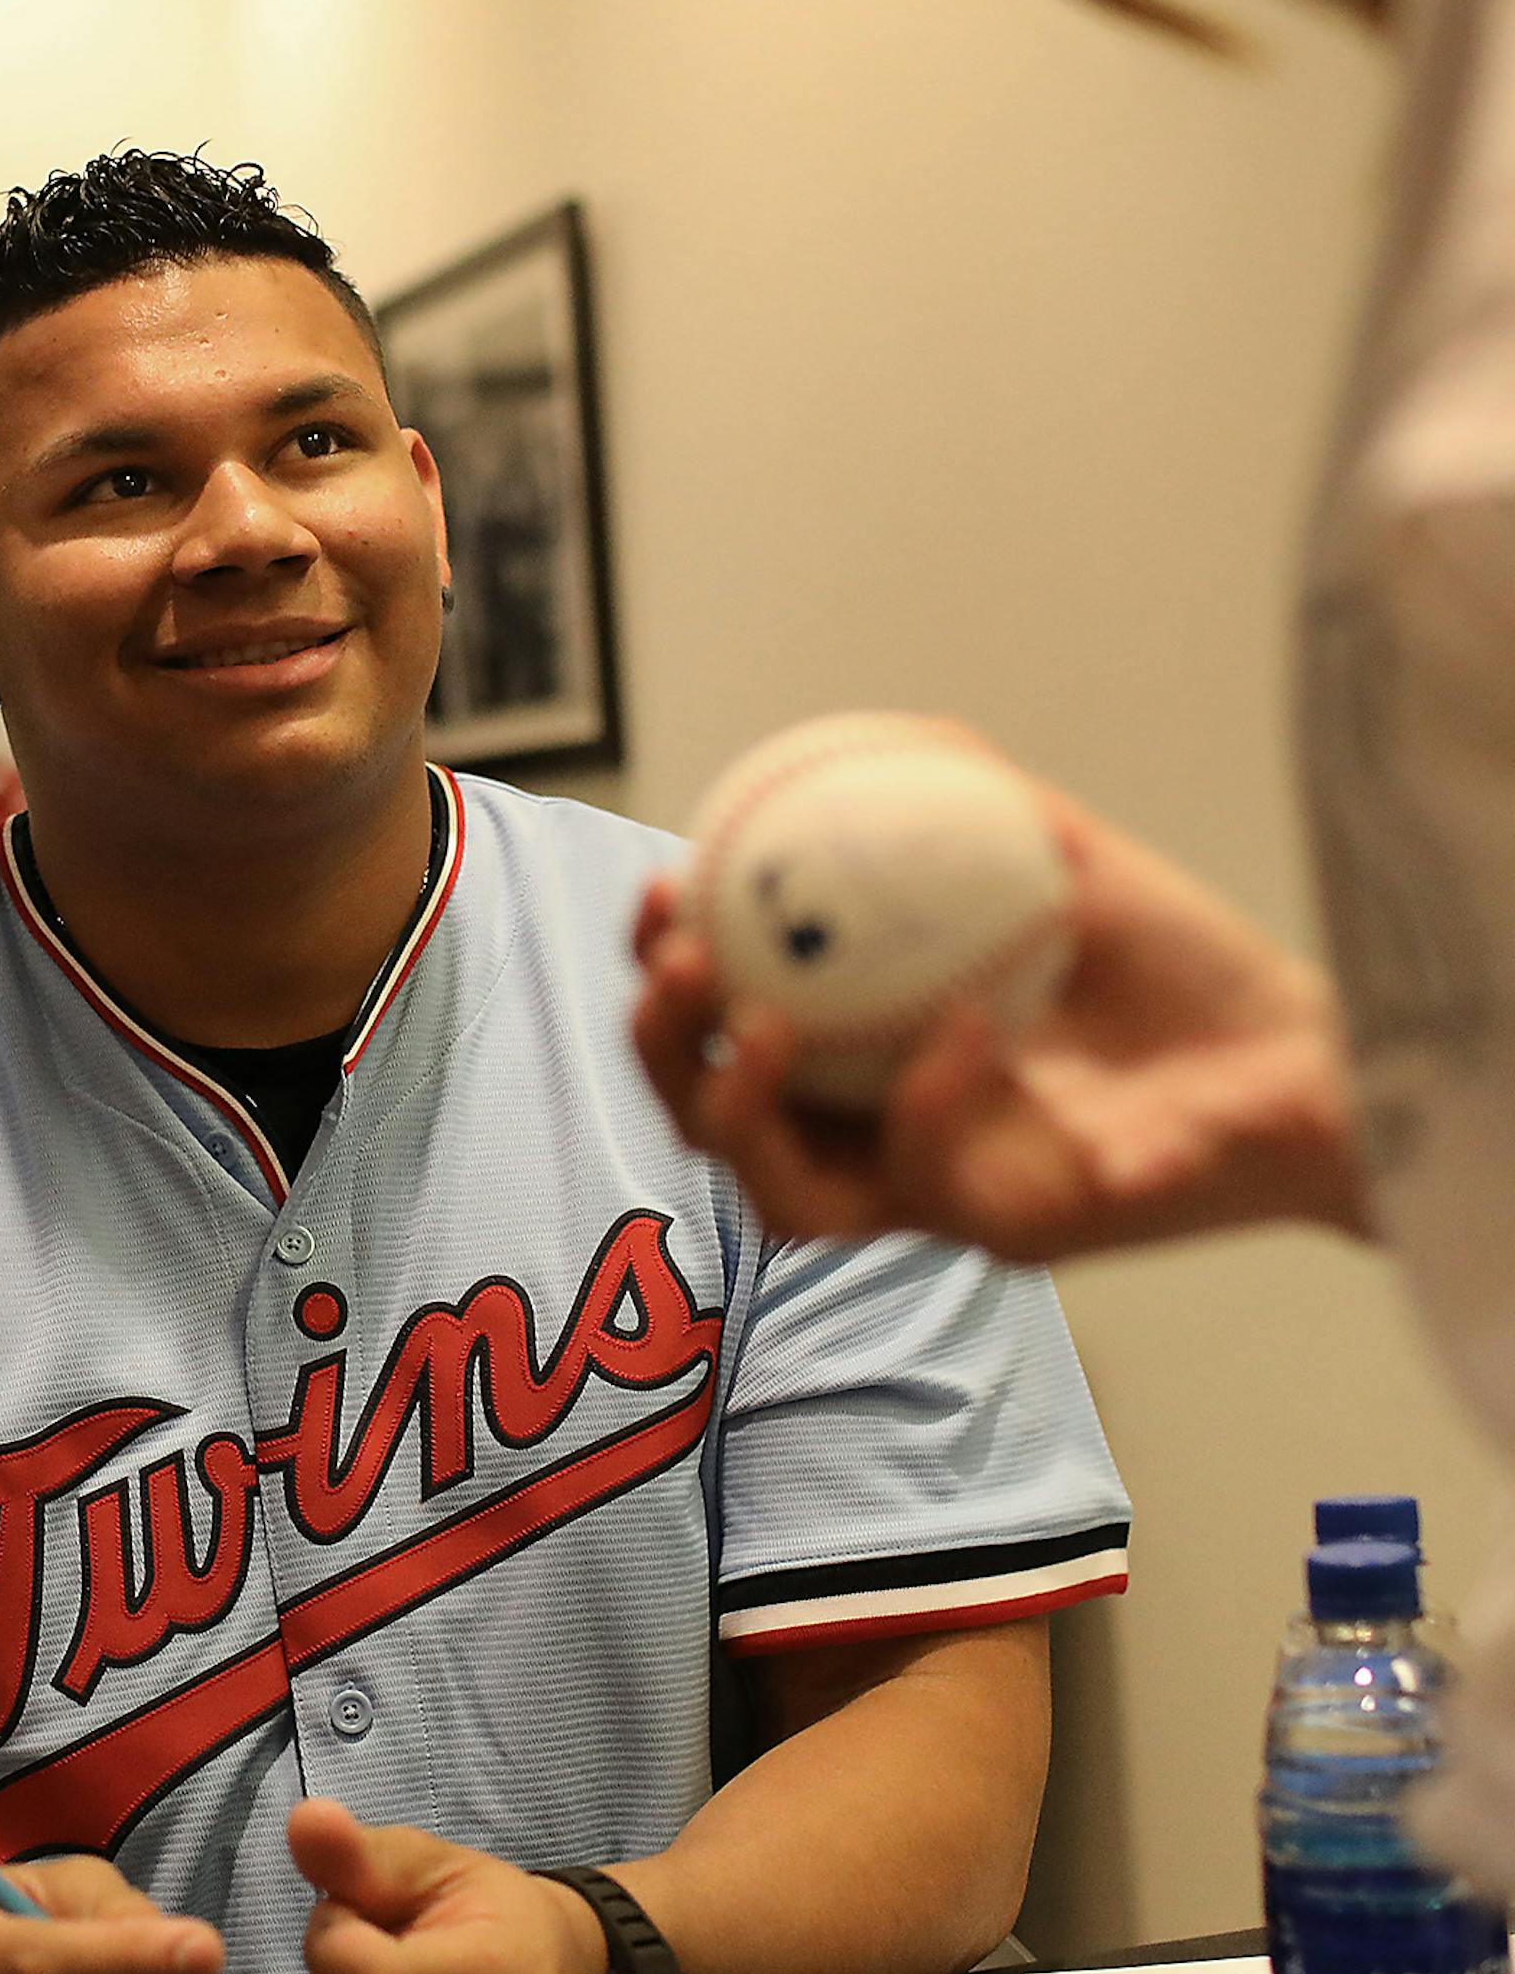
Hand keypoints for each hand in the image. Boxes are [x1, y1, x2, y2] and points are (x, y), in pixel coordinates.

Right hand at [632, 765, 1371, 1264]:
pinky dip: (930, 1097)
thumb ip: (979, 812)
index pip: (720, 1033)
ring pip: (783, 1200)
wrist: (1312, 1060)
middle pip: (709, 1128)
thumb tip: (890, 738)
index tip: (664, 889)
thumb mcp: (1069, 867)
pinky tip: (967, 1021)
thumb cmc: (1187, 972)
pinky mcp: (1008, 1235)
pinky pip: (932, 1179)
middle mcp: (879, 1140)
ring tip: (755, 1024)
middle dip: (662, 1051)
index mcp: (863, 1064)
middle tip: (681, 963)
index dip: (664, 974)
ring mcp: (936, 1199)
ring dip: (741, 1110)